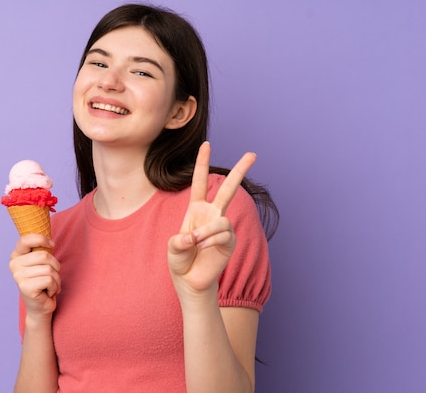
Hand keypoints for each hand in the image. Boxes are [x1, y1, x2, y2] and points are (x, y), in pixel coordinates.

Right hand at [9, 234, 60, 318]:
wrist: (40, 307)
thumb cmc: (43, 282)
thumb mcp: (41, 263)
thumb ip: (41, 250)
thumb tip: (49, 240)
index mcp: (16, 255)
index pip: (26, 239)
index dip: (42, 239)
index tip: (52, 244)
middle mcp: (14, 265)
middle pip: (44, 256)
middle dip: (55, 266)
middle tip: (53, 276)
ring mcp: (18, 276)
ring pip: (49, 269)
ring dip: (56, 279)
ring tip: (50, 286)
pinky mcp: (25, 287)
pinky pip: (49, 280)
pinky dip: (54, 287)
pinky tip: (48, 292)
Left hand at [168, 142, 255, 296]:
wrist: (190, 281)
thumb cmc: (180, 261)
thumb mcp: (172, 248)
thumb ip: (179, 241)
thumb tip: (194, 237)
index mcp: (196, 209)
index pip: (200, 182)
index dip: (202, 163)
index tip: (207, 144)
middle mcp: (212, 214)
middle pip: (228, 189)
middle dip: (240, 171)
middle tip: (253, 154)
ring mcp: (223, 227)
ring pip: (221, 220)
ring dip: (207, 232)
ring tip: (197, 243)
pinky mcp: (230, 241)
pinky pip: (223, 234)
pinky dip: (211, 240)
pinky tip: (204, 248)